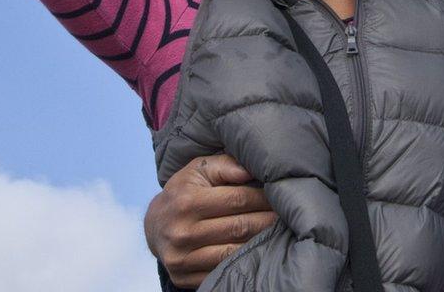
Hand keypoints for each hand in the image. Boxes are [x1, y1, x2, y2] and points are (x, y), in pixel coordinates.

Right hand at [145, 154, 274, 287]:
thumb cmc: (184, 192)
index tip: (282, 197)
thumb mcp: (198, 170)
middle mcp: (182, 232)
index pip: (237, 200)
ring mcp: (182, 259)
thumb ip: (225, 166)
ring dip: (260, 244)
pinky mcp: (183, 278)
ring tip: (279, 235)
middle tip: (289, 216)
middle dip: (267, 221)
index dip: (263, 199)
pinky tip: (258, 253)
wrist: (154, 226)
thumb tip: (249, 169)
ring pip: (233, 253)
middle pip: (239, 228)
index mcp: (187, 202)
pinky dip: (242, 263)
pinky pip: (221, 271)